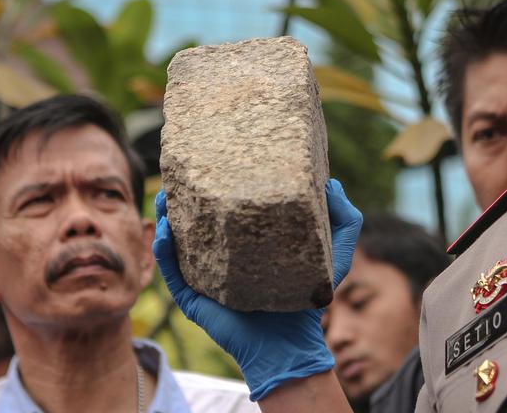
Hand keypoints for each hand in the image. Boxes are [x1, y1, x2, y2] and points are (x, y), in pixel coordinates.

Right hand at [153, 178, 362, 399]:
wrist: (290, 345)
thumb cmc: (308, 301)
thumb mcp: (334, 257)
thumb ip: (344, 221)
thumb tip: (332, 183)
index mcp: (246, 246)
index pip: (228, 213)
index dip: (219, 188)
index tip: (215, 161)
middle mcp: (221, 260)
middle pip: (194, 224)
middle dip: (183, 199)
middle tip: (180, 175)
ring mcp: (204, 280)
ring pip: (176, 245)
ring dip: (165, 220)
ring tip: (164, 197)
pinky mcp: (193, 300)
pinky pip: (172, 273)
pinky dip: (164, 252)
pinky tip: (163, 232)